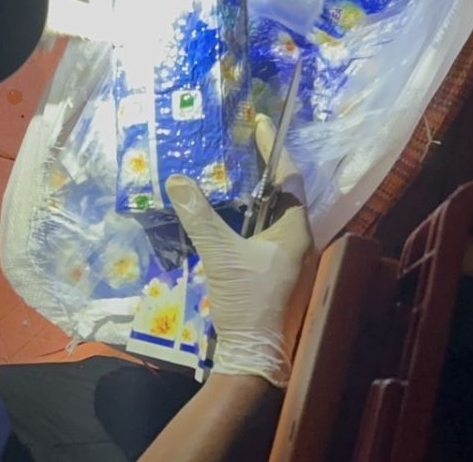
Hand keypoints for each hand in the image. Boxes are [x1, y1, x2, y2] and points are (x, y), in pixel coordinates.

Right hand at [167, 119, 312, 387]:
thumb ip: (199, 215)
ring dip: (254, 188)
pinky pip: (261, 225)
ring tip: (234, 165)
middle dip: (265, 164)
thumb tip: (177, 179)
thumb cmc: (245, 299)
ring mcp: (284, 253)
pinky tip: (227, 207)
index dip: (275, 148)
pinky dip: (247, 210)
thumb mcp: (220, 253)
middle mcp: (295, 237)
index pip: (289, 177)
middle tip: (244, 139)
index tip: (261, 123)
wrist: (250, 349)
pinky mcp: (270, 265)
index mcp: (294, 229)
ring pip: (271, 209)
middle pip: (282, 190)